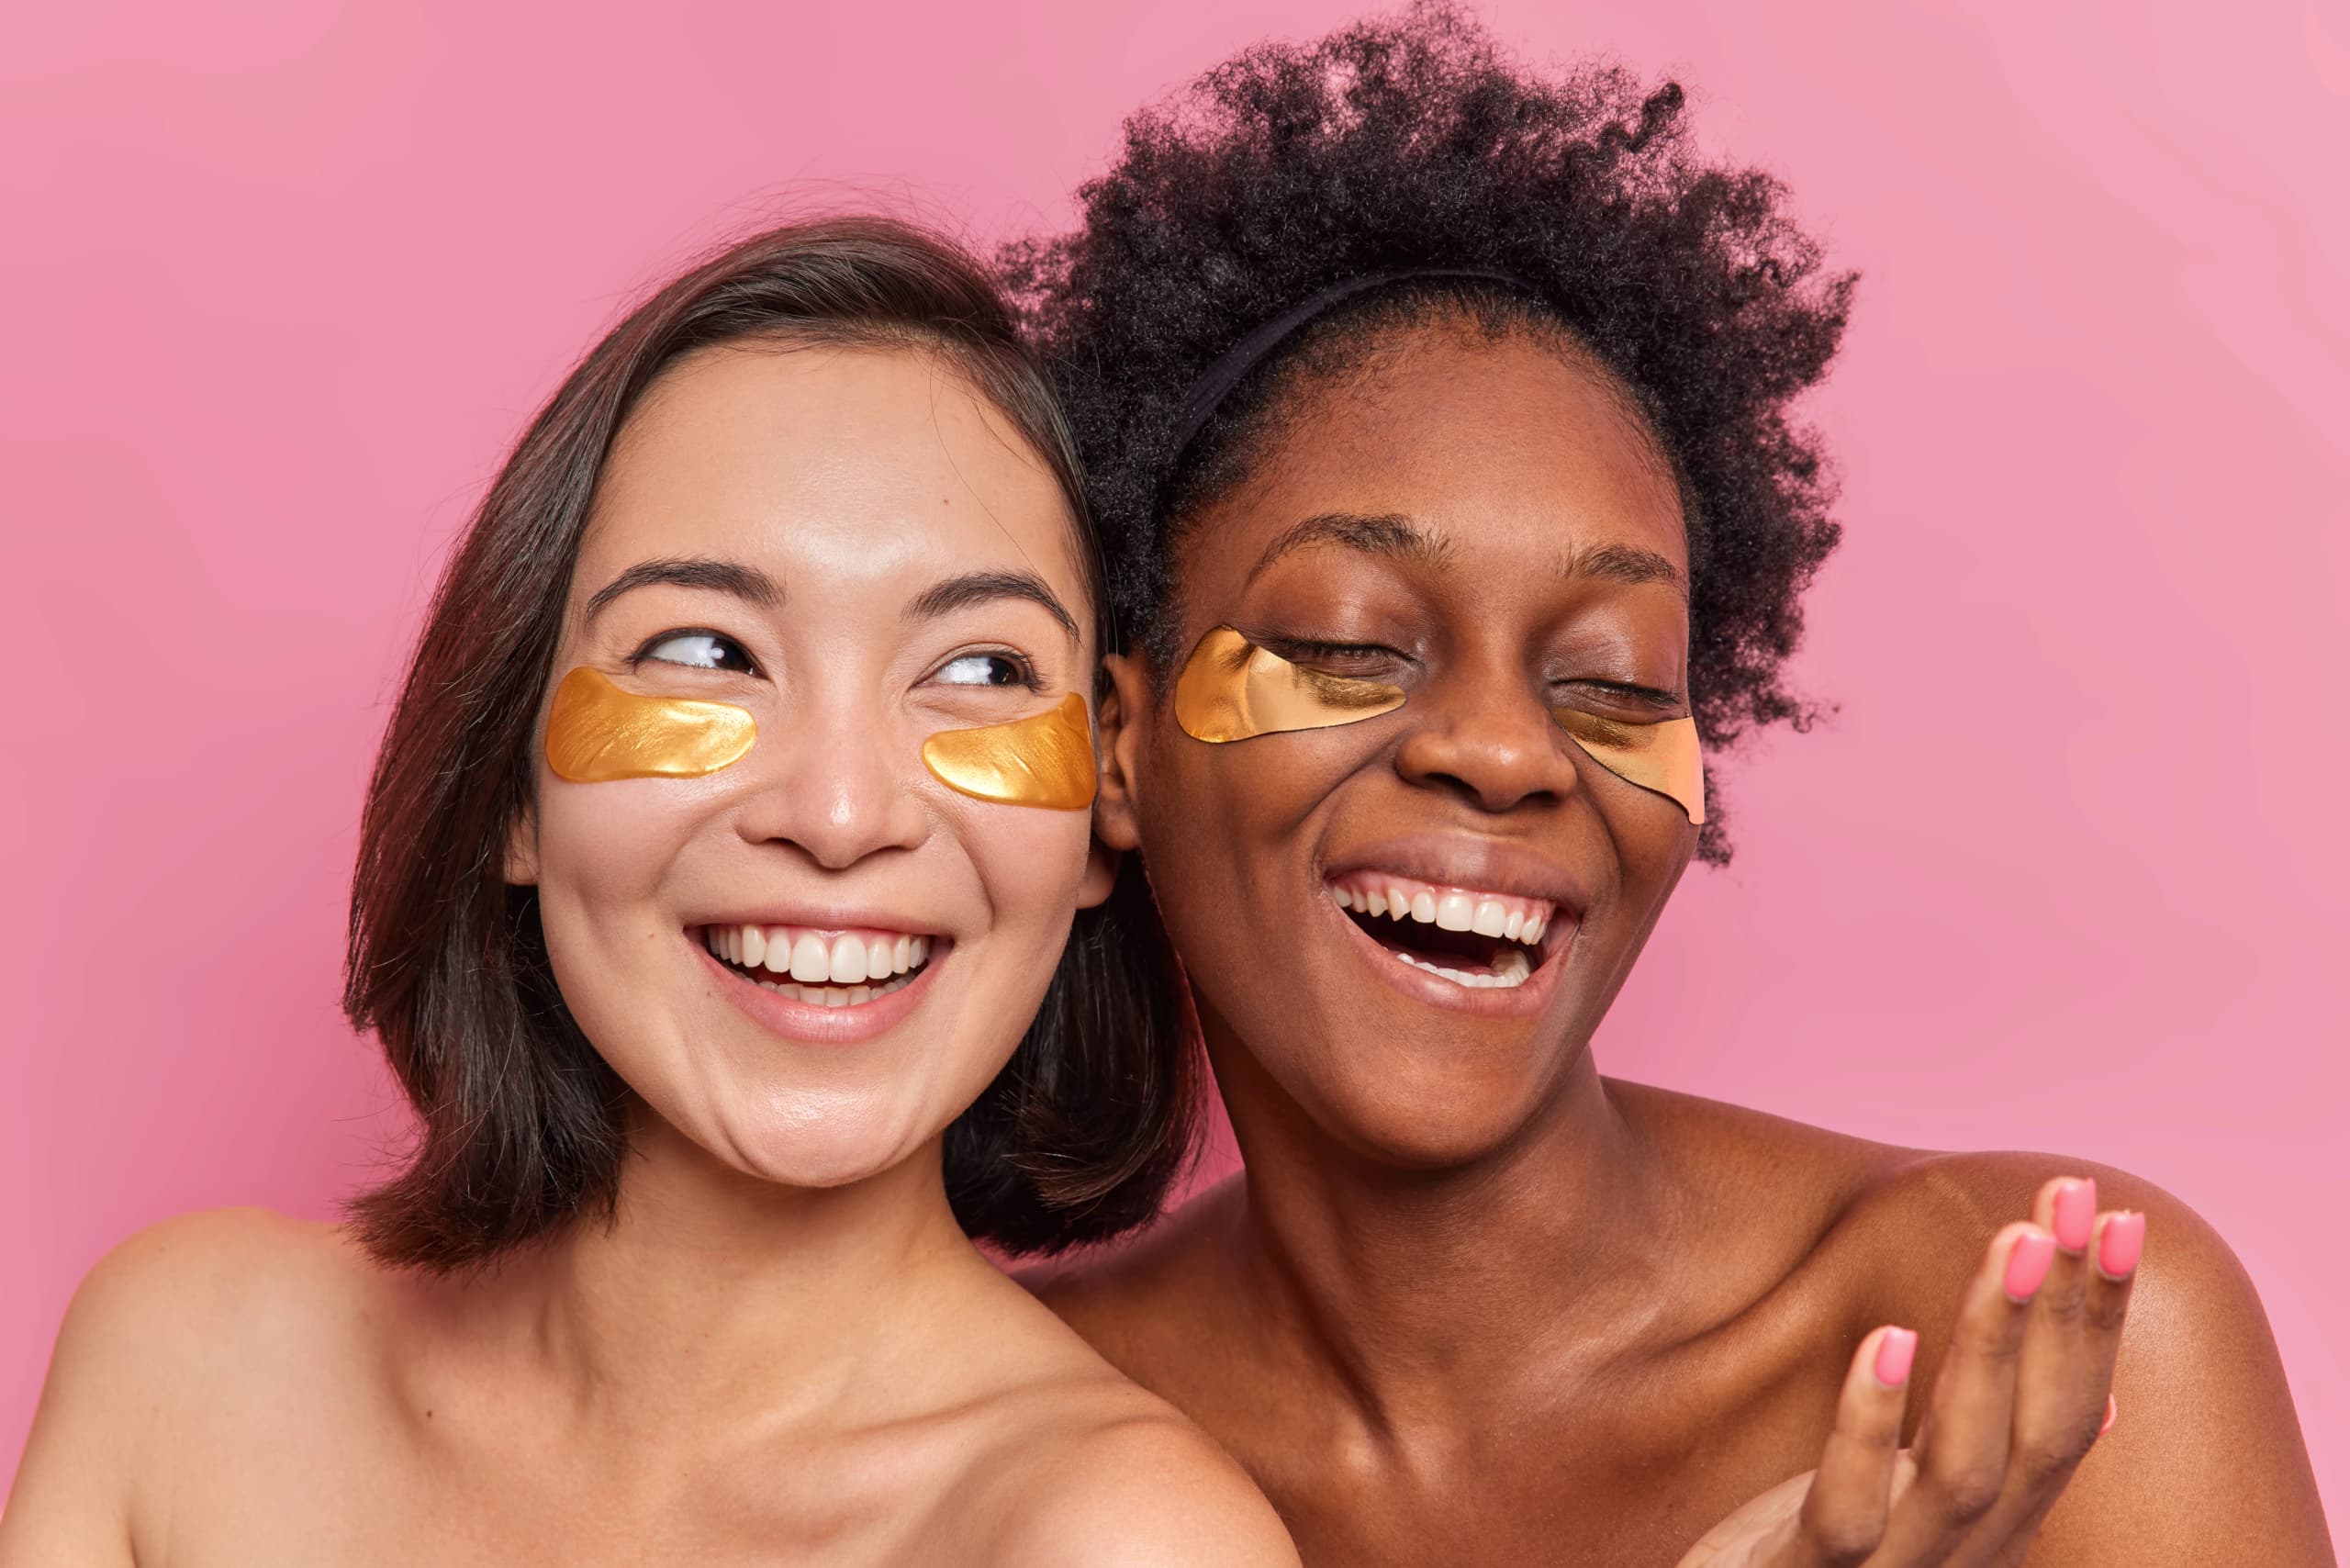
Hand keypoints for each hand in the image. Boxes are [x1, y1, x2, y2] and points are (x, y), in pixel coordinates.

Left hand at [1676, 1177, 2143, 1567]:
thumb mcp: (1922, 1505)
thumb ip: (1999, 1457)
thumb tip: (2102, 1400)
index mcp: (1998, 1527)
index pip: (2070, 1412)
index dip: (2099, 1317)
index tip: (2120, 1216)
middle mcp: (1967, 1555)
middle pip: (2036, 1428)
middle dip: (2061, 1307)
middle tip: (2071, 1195)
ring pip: (1962, 1461)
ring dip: (1993, 1345)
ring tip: (2010, 1242)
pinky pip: (1847, 1508)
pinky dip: (1871, 1421)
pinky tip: (1890, 1336)